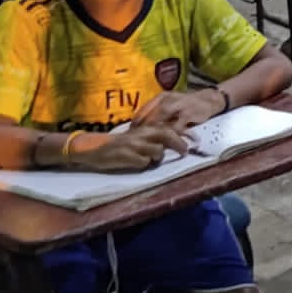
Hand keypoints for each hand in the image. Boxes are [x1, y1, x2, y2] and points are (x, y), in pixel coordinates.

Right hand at [74, 121, 192, 172]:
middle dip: (178, 143)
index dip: (183, 133)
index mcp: (144, 128)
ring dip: (157, 158)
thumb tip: (174, 142)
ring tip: (149, 159)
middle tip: (185, 152)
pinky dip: (144, 165)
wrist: (95, 149)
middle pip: (166, 135)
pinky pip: (143, 162)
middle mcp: (140, 134)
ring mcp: (133, 145)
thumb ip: (153, 137)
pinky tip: (136, 164)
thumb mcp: (137, 137)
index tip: (196, 139)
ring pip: (157, 151)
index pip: (167, 127)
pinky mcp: (126, 156)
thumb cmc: (120, 144)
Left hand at [131, 89, 223, 132]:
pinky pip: (177, 125)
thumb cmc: (188, 104)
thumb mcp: (172, 104)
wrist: (209, 99)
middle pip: (151, 112)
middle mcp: (169, 98)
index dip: (137, 120)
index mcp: (162, 96)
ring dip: (154, 128)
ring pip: (162, 116)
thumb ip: (159, 113)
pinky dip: (171, 134)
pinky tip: (167, 141)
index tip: (131, 131)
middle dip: (143, 126)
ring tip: (149, 139)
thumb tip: (143, 126)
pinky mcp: (189, 113)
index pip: (145, 108)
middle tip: (138, 137)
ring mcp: (179, 105)